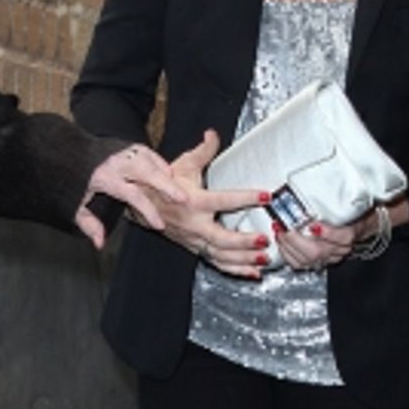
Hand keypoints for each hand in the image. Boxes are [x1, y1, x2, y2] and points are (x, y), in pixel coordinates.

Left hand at [75, 142, 186, 248]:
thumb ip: (89, 224)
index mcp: (105, 178)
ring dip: (165, 174)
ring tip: (179, 189)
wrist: (67, 152)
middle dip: (166, 185)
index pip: (132, 194)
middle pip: (146, 171)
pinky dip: (159, 162)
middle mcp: (116, 163)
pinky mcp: (126, 147)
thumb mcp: (75, 205)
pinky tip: (168, 174)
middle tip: (183, 199)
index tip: (160, 224)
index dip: (147, 210)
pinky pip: (147, 152)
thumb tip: (100, 243)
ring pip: (149, 159)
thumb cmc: (72, 181)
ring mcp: (122, 152)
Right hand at [134, 132, 270, 279]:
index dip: (245, 198)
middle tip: (264, 239)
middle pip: (221, 238)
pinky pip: (216, 263)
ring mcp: (194, 240)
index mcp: (193, 202)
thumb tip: (212, 135)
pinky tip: (252, 273)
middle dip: (244, 242)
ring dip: (243, 260)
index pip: (223, 200)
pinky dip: (235, 270)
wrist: (143, 204)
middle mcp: (193, 225)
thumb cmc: (163, 185)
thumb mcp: (183, 165)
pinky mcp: (195, 248)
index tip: (265, 196)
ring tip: (263, 259)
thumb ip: (203, 151)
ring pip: (220, 255)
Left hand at [275, 200, 405, 270]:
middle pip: (318, 251)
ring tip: (279, 231)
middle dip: (295, 239)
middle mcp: (340, 248)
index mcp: (351, 231)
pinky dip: (287, 253)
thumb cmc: (352, 210)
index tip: (313, 225)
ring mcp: (329, 257)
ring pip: (307, 260)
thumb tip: (314, 183)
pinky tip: (282, 242)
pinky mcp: (319, 262)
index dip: (328, 233)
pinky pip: (300, 264)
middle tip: (283, 226)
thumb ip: (333, 196)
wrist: (359, 222)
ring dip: (288, 245)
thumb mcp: (346, 200)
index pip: (343, 237)